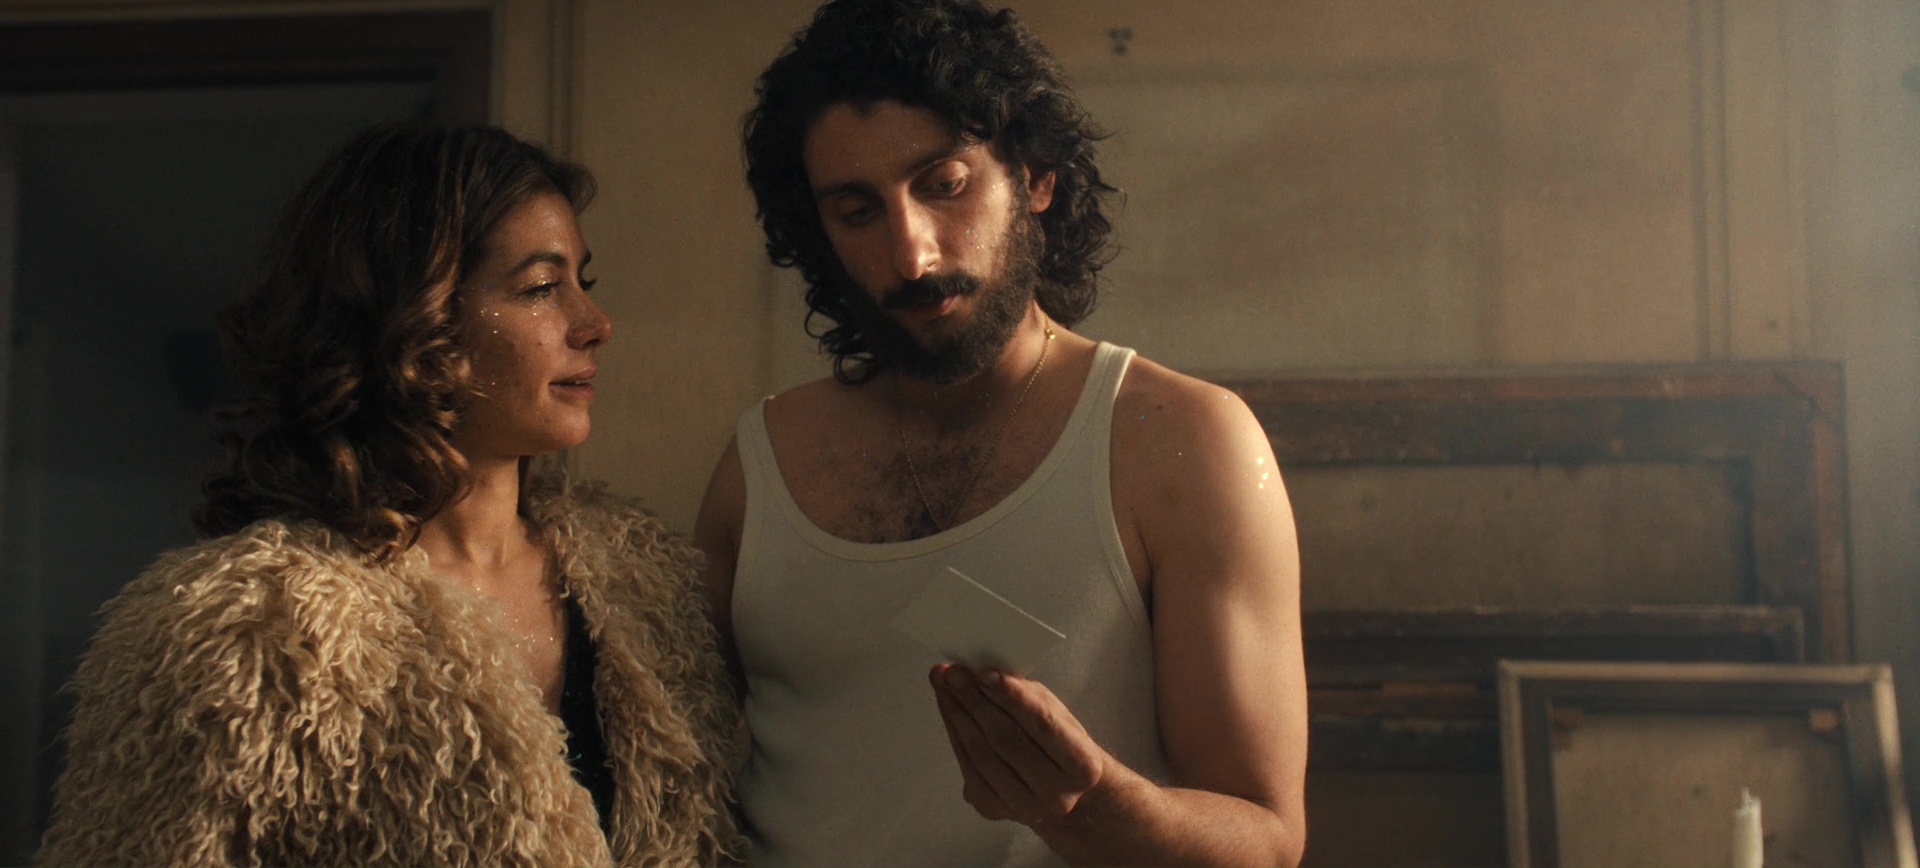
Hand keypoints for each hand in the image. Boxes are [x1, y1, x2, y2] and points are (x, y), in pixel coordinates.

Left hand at [929, 663, 1112, 826]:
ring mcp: (1023, 808)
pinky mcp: (993, 811)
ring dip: (957, 715)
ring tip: (944, 684)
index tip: (984, 672)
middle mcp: (1056, 795)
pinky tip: (949, 710)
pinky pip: (967, 767)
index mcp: (1082, 767)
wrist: (1059, 786)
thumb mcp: (1054, 711)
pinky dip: (955, 734)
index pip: (1042, 724)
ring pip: (981, 754)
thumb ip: (1024, 695)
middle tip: (953, 672)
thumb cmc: (1058, 740)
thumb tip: (979, 673)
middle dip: (975, 700)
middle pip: (1006, 739)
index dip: (1011, 697)